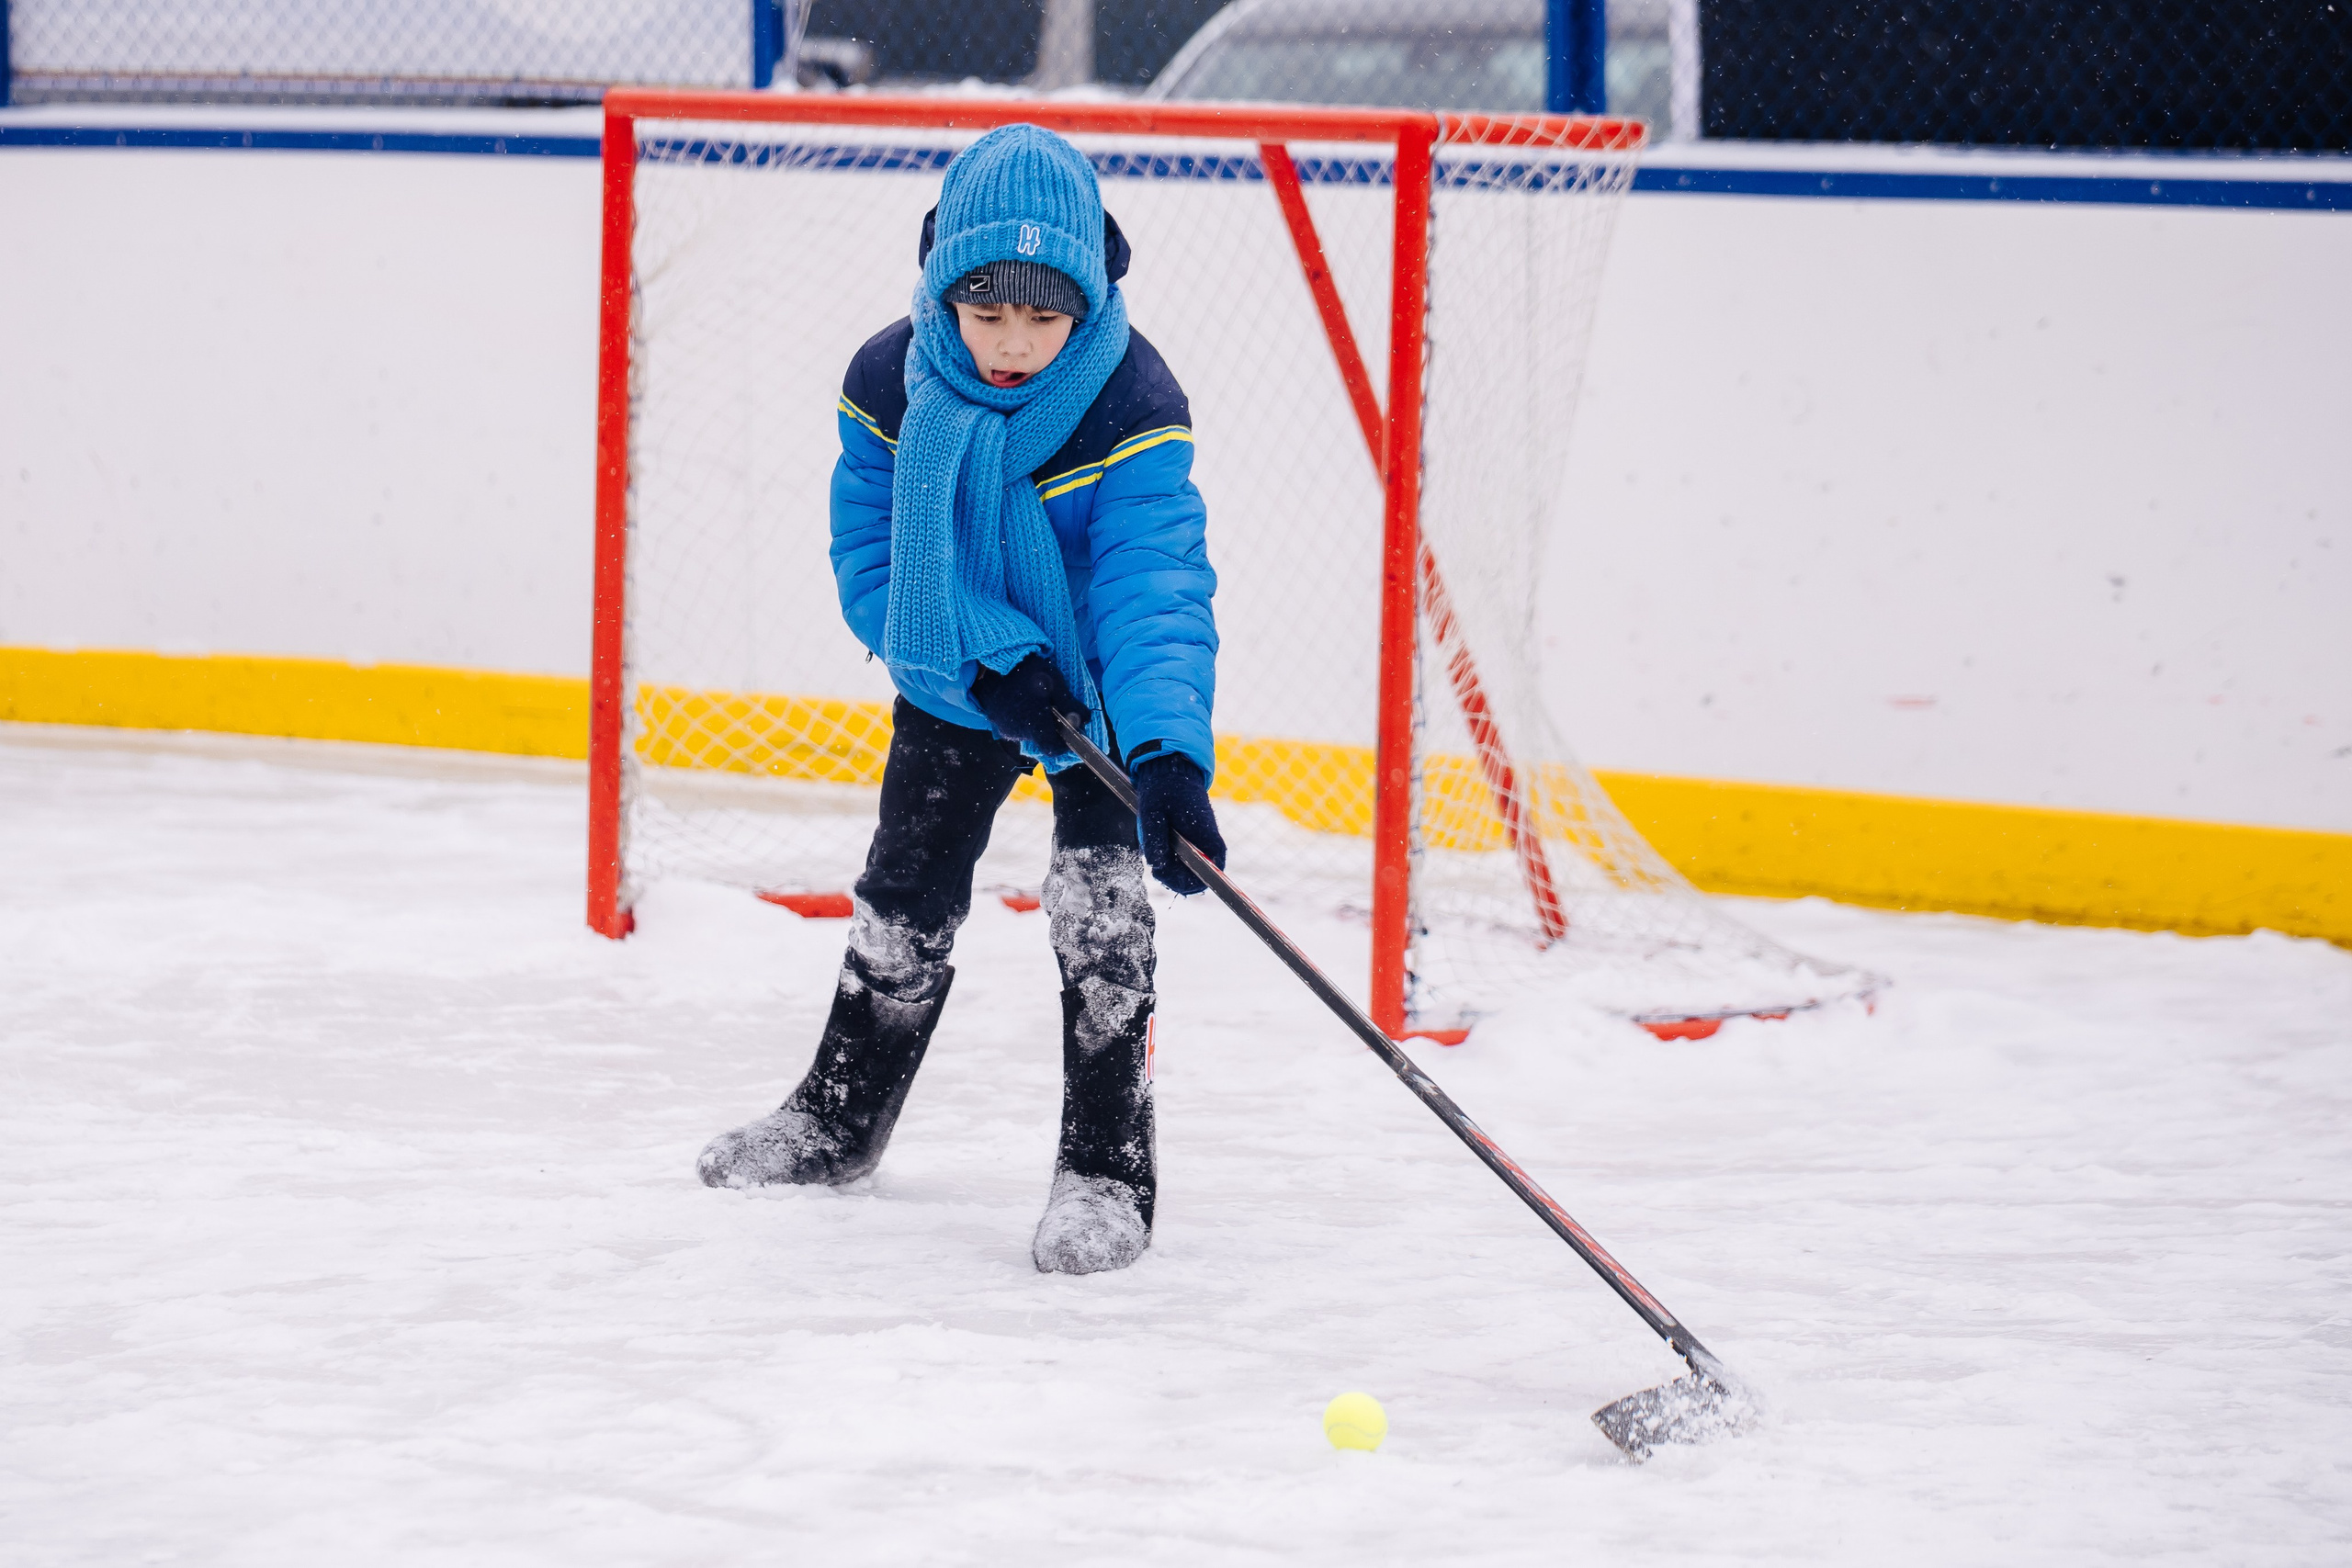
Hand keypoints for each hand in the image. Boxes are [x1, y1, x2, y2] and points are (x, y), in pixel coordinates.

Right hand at [970, 653, 1088, 751]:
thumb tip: (1085, 721)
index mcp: (1034, 725)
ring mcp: (1004, 726)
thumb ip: (1070, 705)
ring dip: (1033, 720)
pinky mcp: (995, 720)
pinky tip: (1020, 698)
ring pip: (1026, 732)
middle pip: (1039, 739)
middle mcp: (1017, 732)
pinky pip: (1013, 724)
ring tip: (1033, 698)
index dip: (1062, 743)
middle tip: (1049, 704)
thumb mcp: (1056, 683)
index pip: (1052, 749)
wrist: (993, 660)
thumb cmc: (1029, 670)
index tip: (1067, 730)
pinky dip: (1020, 716)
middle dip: (1048, 726)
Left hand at [1132, 754, 1225, 895]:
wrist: (1173, 772)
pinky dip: (1173, 860)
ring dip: (1171, 868)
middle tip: (1155, 861)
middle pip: (1196, 879)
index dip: (1180, 882)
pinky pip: (1189, 861)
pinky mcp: (1200, 841)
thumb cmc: (1163, 791)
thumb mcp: (1153, 814)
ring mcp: (1206, 844)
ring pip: (1191, 872)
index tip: (1160, 871)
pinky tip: (1162, 846)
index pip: (1205, 877)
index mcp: (1208, 840)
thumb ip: (1154, 841)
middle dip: (1172, 876)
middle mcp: (1212, 846)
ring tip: (1157, 848)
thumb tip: (1156, 866)